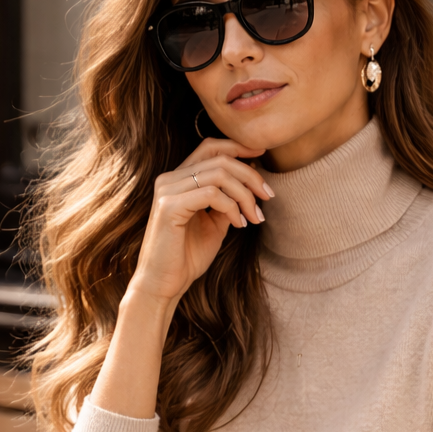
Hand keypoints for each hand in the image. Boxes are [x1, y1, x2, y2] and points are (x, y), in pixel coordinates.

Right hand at [129, 138, 274, 309]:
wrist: (164, 284)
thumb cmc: (186, 257)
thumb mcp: (214, 225)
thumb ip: (227, 203)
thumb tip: (249, 185)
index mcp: (178, 179)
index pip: (210, 147)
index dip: (238, 147)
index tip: (262, 155)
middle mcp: (170, 179)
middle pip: (219, 159)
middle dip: (250, 176)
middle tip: (268, 196)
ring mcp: (168, 191)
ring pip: (219, 174)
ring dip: (244, 194)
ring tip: (255, 217)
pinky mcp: (169, 207)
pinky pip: (211, 194)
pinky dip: (232, 207)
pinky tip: (239, 224)